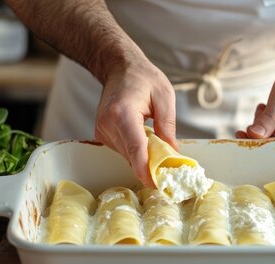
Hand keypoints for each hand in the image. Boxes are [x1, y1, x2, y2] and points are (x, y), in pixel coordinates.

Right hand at [94, 56, 176, 186]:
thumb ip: (168, 125)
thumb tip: (172, 152)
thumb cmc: (143, 78)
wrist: (118, 67)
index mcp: (123, 112)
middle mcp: (107, 123)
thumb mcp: (165, 95)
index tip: (156, 184)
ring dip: (144, 155)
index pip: (135, 148)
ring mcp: (102, 130)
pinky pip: (123, 150)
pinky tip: (142, 136)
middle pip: (132, 155)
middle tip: (170, 165)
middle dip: (151, 164)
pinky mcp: (101, 134)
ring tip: (156, 140)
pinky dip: (136, 149)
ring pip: (128, 155)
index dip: (145, 169)